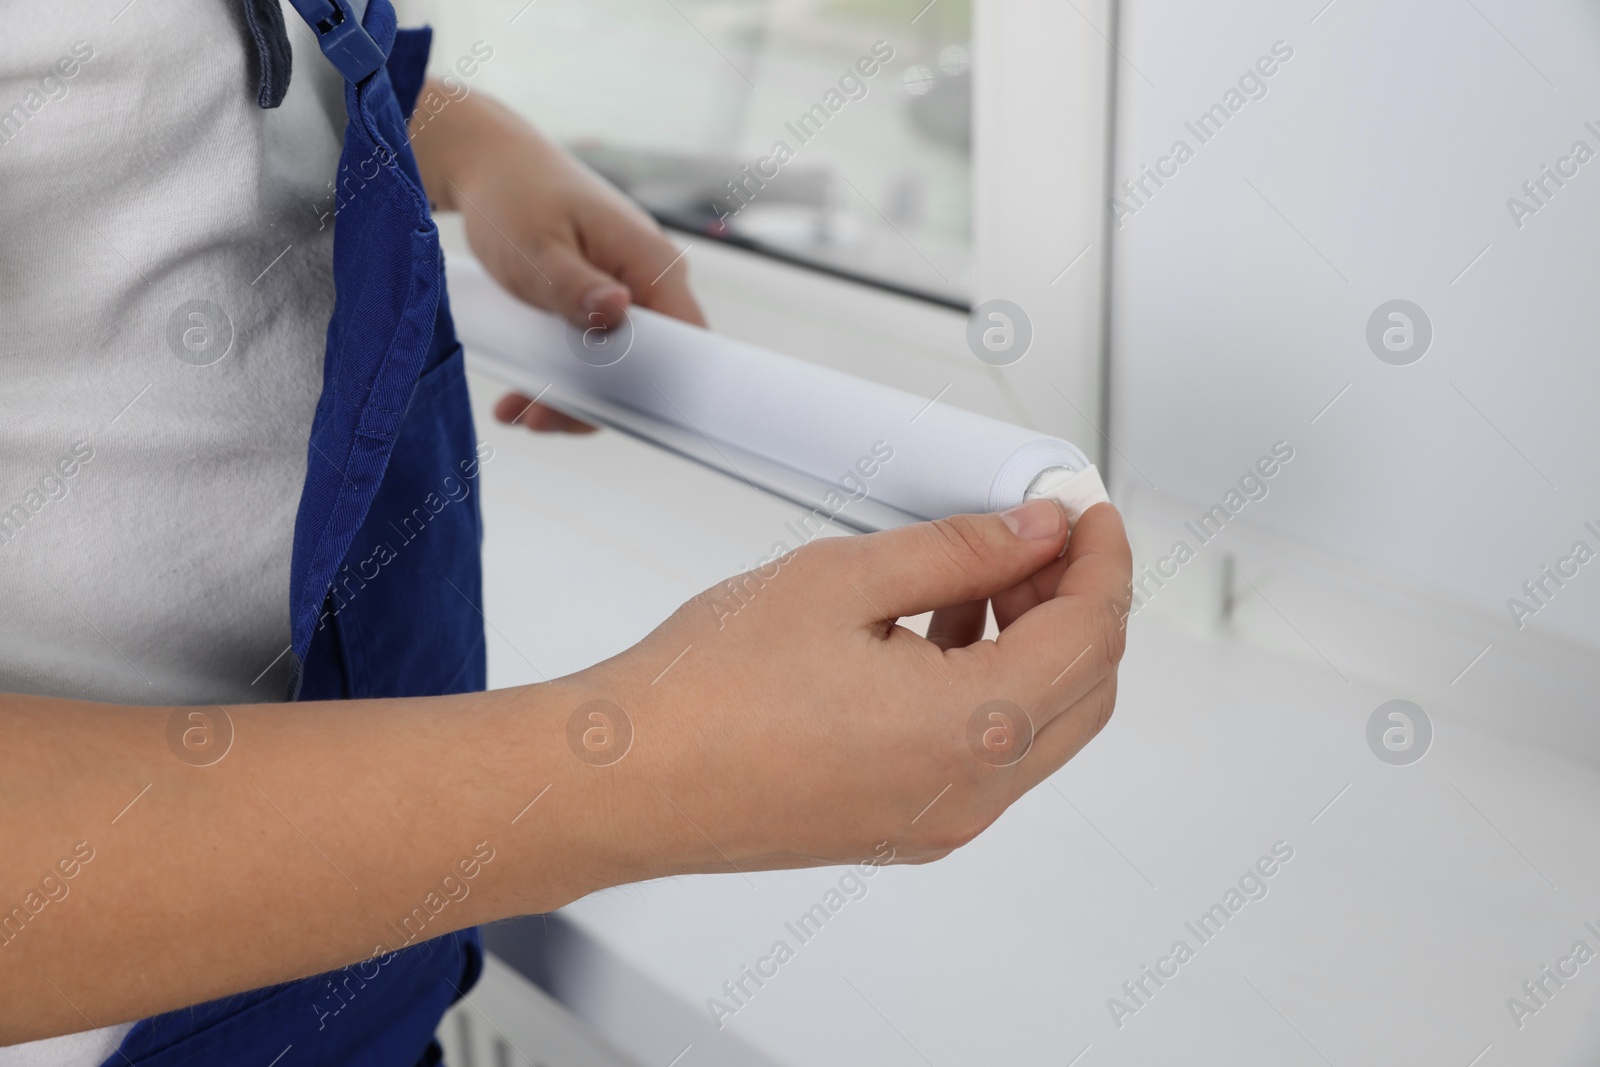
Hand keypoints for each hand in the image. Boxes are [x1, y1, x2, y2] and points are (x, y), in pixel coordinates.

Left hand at [410, 81, 706, 432]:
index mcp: (652, 263)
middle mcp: (650, 280)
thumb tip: (619, 313)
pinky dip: (559, 375)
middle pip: (649, 365)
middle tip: (536, 417)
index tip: (608, 414)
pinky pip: (594, 350)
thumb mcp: (536, 248)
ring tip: (516, 410)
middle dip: (595, 401)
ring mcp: (627, 292)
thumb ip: (576, 287)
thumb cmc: (513, 195)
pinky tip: (519, 393)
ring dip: (569, 395)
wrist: (489, 162)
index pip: (687, 341)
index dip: (661, 387)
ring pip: (617, 365)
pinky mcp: (601, 300)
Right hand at [565, 500, 1131, 883]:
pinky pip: (982, 756)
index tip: (1085, 515)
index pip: (1092, 636)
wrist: (624, 780)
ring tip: (973, 575)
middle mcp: (969, 794)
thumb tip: (1035, 534)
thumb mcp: (845, 580)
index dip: (1102, 560)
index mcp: (970, 732)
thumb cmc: (705, 692)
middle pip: (1084, 690)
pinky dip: (986, 689)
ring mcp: (937, 821)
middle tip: (1035, 538)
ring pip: (1037, 726)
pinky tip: (933, 632)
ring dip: (1031, 644)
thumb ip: (960, 551)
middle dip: (1075, 602)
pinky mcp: (901, 826)